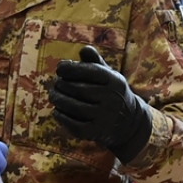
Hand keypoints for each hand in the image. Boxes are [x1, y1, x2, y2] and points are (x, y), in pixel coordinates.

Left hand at [50, 46, 152, 162]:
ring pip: (74, 107)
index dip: (70, 68)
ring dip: (59, 100)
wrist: (129, 123)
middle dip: (61, 84)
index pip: (88, 71)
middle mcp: (111, 98)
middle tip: (54, 83)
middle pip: (78, 89)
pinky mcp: (97, 132)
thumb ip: (95, 62)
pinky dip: (62, 117)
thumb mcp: (109, 75)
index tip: (59, 68)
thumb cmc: (113, 93)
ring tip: (53, 95)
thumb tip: (83, 49)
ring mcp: (104, 117)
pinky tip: (57, 111)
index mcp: (114, 81)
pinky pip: (74, 124)